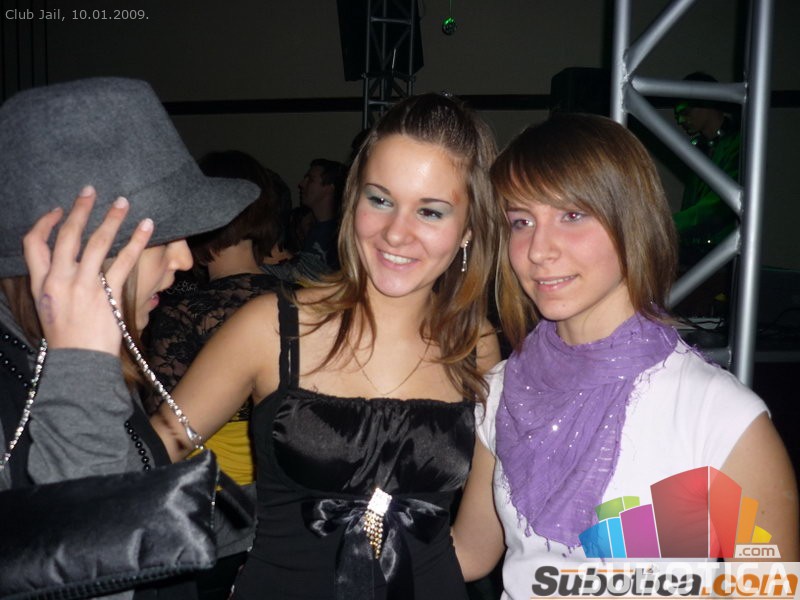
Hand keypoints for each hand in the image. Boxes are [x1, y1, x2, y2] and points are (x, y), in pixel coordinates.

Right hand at [23, 186, 153, 352]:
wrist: (80, 362)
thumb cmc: (67, 338)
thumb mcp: (46, 308)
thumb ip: (52, 283)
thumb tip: (65, 261)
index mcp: (40, 284)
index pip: (33, 244)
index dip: (44, 222)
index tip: (58, 210)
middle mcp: (60, 280)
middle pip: (67, 235)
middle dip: (80, 209)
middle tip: (91, 191)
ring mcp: (85, 286)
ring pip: (97, 242)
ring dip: (112, 218)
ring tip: (123, 202)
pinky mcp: (108, 294)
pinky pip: (125, 261)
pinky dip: (137, 241)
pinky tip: (146, 227)